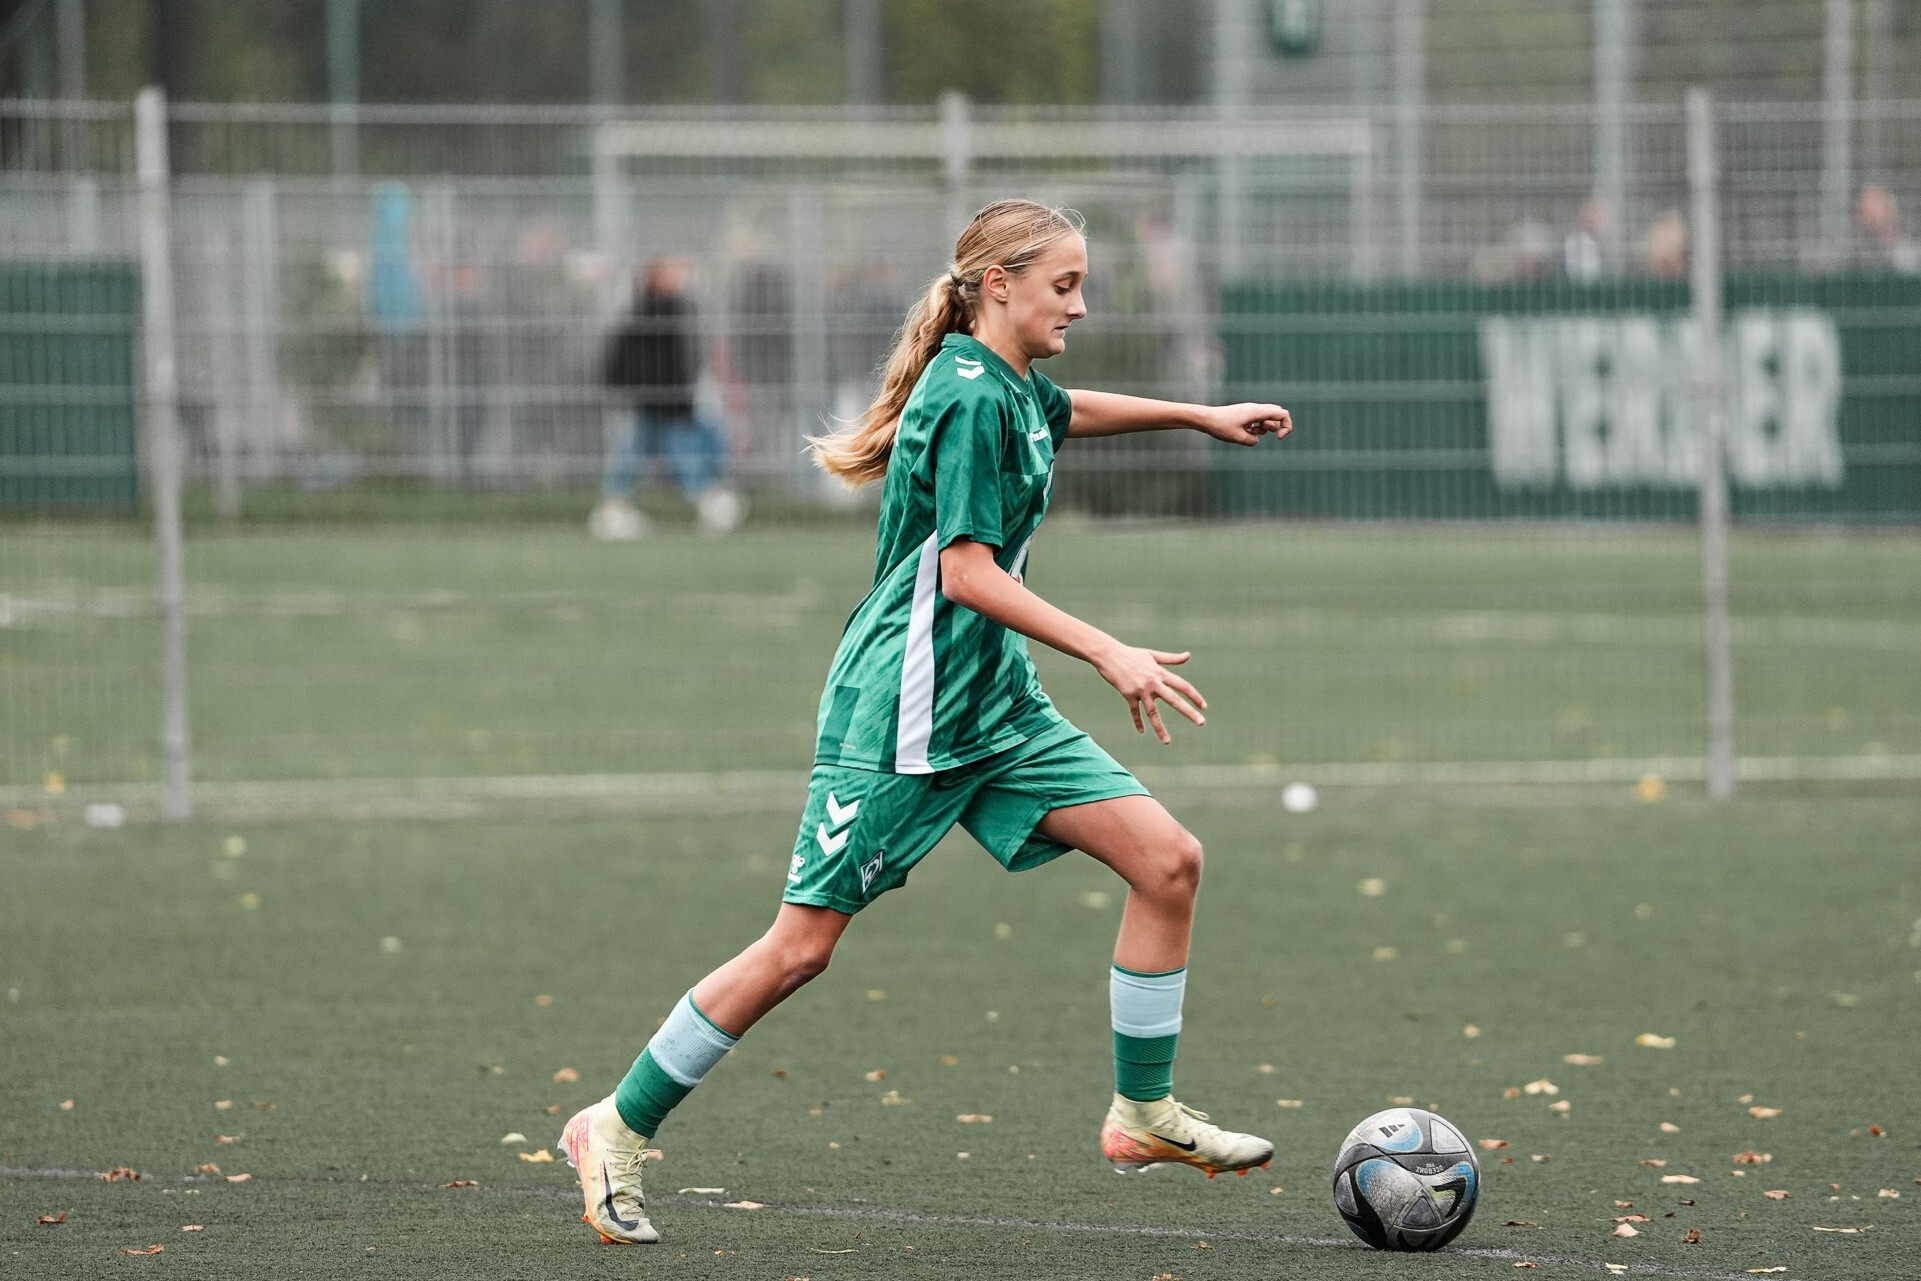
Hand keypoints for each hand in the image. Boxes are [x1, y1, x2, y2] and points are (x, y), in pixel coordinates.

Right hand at [1092, 644, 1207, 744]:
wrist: (1108, 654)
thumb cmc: (1131, 654)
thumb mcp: (1152, 655)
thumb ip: (1171, 658)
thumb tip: (1188, 656)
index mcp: (1160, 673)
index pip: (1182, 686)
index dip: (1194, 696)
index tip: (1204, 707)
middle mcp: (1153, 683)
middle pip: (1174, 700)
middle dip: (1189, 712)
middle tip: (1201, 723)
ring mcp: (1140, 690)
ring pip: (1153, 712)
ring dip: (1160, 728)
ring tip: (1167, 742)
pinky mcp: (1128, 695)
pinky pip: (1135, 711)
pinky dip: (1138, 722)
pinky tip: (1142, 731)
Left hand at [1198, 402, 1291, 446]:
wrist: (1206, 418)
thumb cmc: (1221, 426)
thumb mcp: (1239, 438)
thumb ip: (1253, 441)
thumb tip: (1256, 439)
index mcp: (1257, 412)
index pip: (1283, 414)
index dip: (1286, 426)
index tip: (1278, 438)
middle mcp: (1256, 408)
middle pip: (1278, 413)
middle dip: (1276, 426)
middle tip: (1261, 432)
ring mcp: (1250, 410)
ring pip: (1268, 417)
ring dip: (1264, 427)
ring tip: (1250, 432)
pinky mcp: (1245, 414)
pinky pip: (1258, 419)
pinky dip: (1256, 427)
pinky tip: (1245, 431)